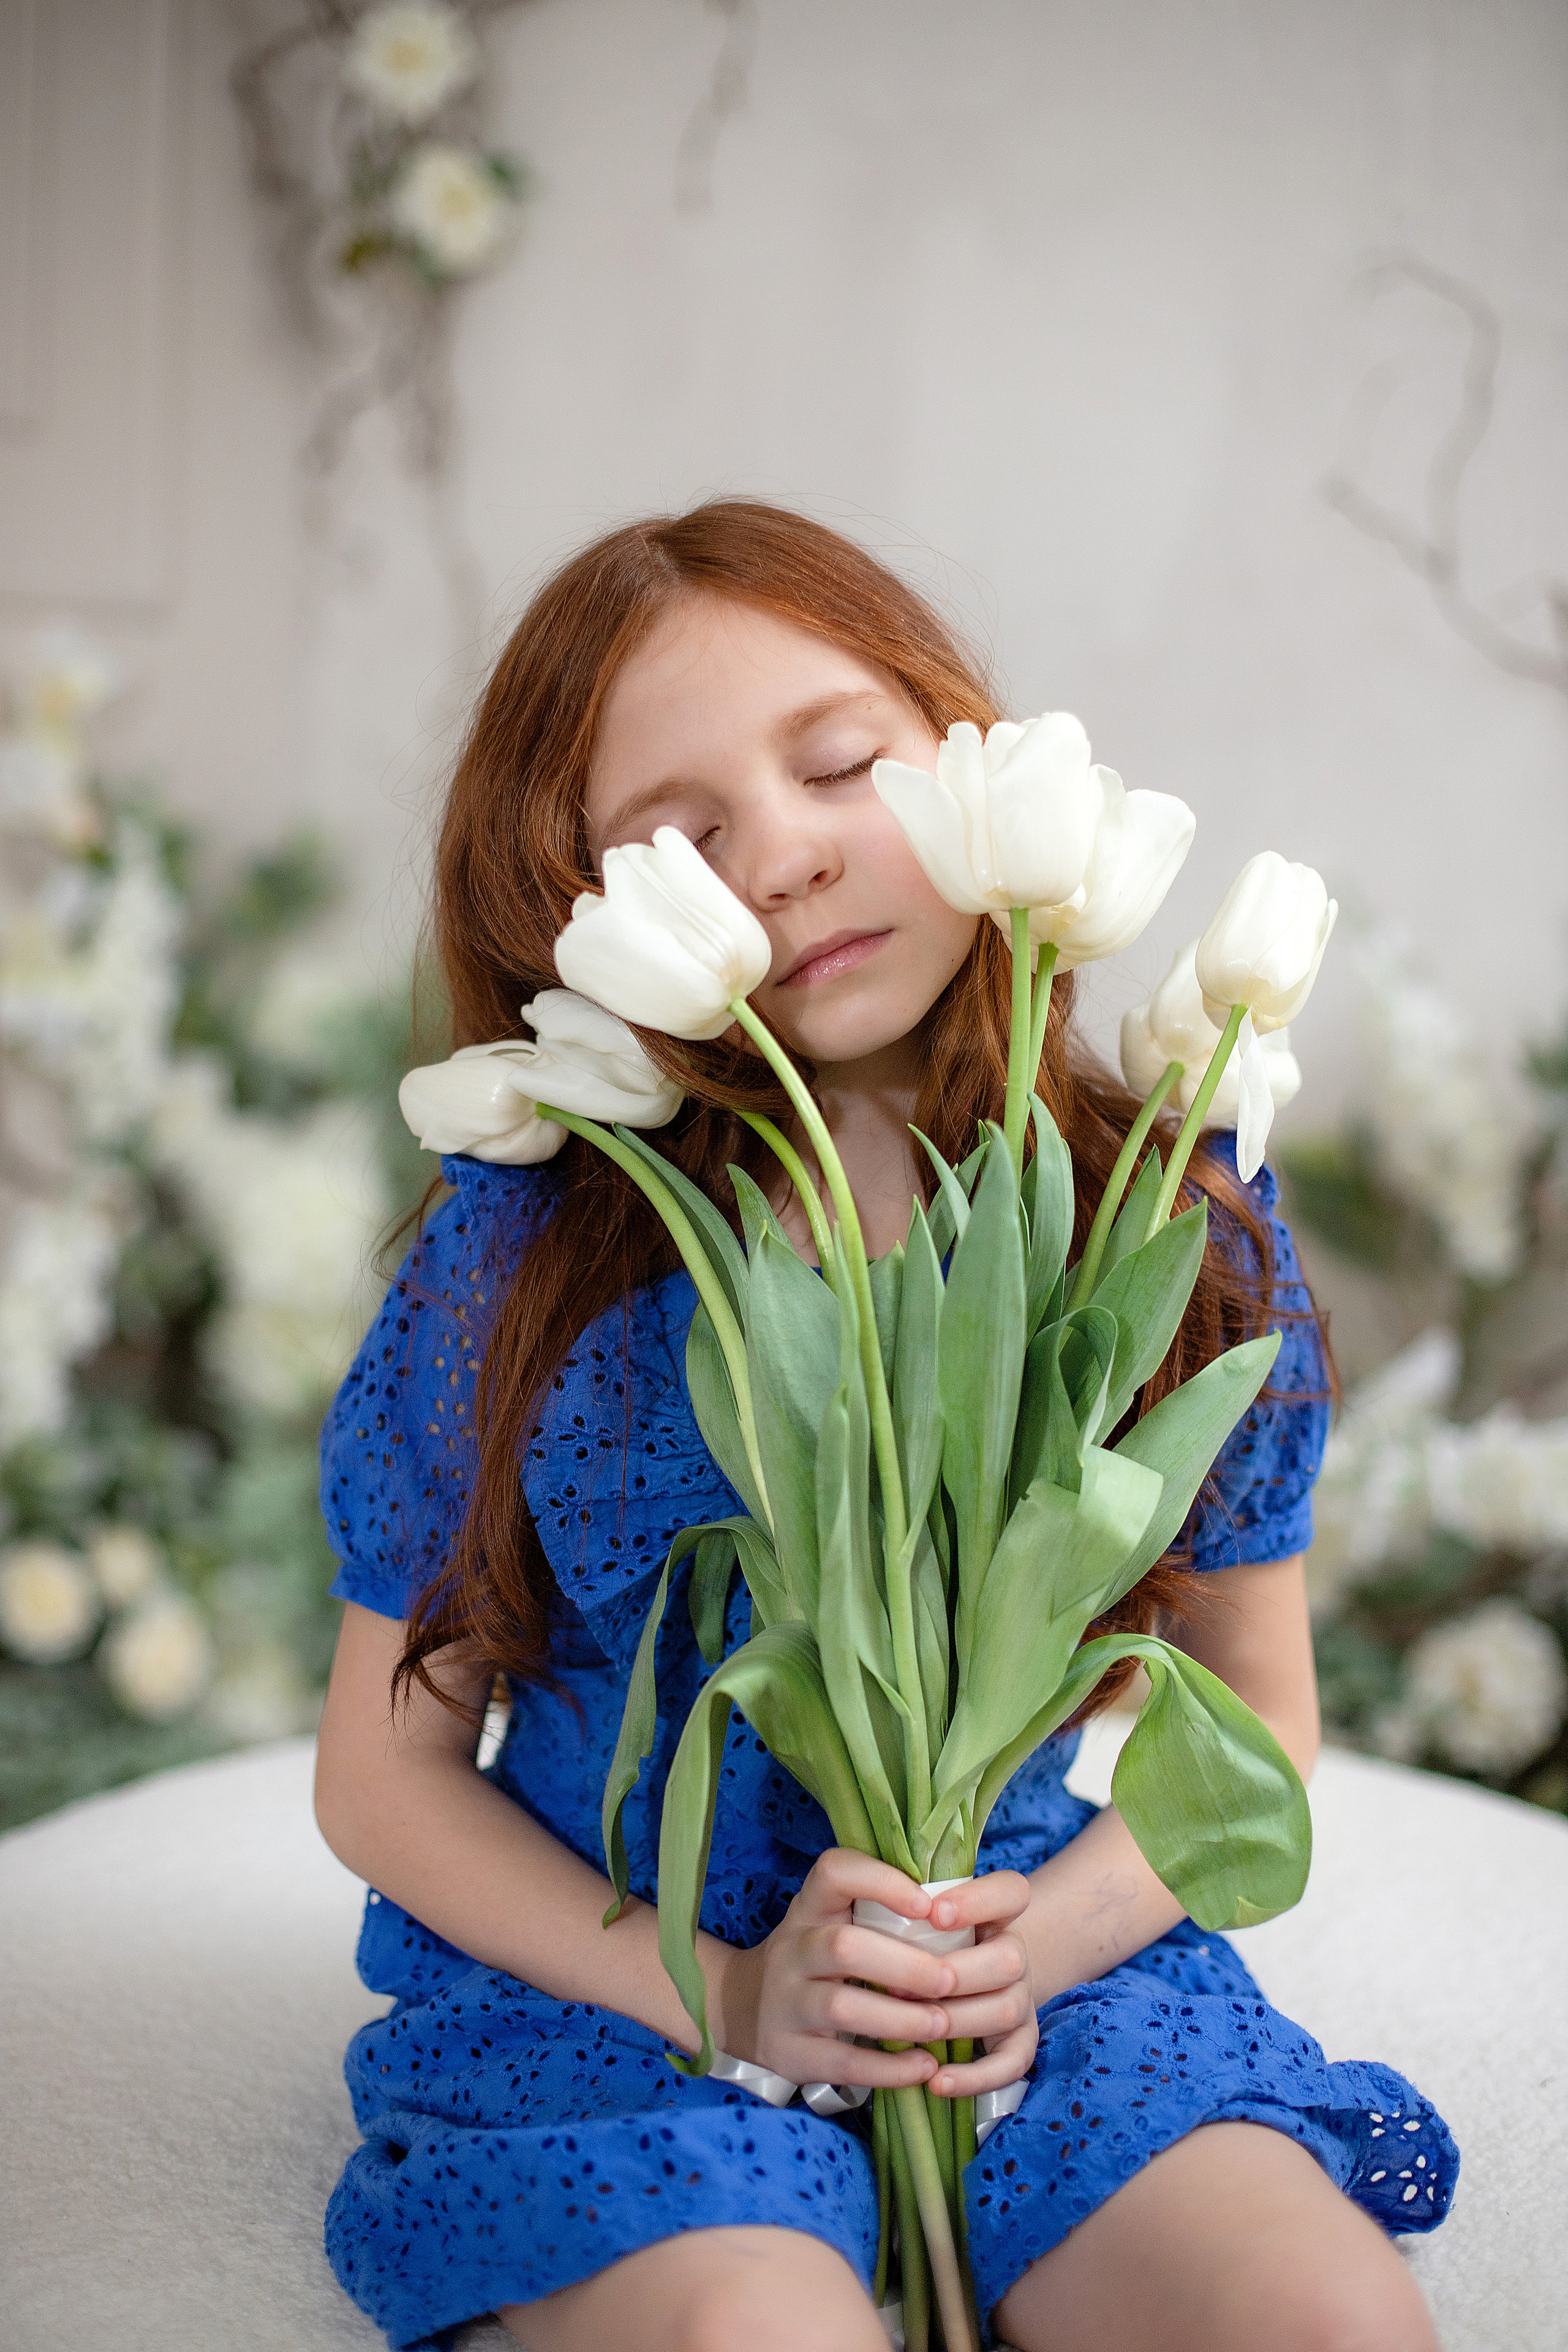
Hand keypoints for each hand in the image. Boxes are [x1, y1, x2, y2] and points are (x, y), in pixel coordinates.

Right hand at [709, 1850, 960, 2093]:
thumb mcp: (830, 1922)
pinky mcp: (790, 2053)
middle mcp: (792, 1950)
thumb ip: (878, 1912)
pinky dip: (888, 2069)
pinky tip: (924, 2065)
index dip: (882, 1882)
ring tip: (943, 2024)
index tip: (928, 1906)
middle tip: (951, 1980)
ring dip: (901, 2018)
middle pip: (844, 1947)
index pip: (834, 1872)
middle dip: (905, 1965)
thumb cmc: (813, 1957)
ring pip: (842, 2007)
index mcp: (809, 1908)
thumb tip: (960, 1909)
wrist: (742, 2008)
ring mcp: (786, 2003)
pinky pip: (842, 2063)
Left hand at [914, 1870, 1038, 2099]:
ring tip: (911, 2027)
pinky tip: (936, 2081)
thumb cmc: (926, 1941)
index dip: (977, 1901)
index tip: (932, 1912)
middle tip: (901, 1986)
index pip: (1011, 1891)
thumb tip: (866, 1898)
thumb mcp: (919, 1915)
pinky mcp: (1019, 2042)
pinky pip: (1011, 2064)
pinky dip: (974, 2077)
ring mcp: (1020, 1998)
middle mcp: (1014, 1953)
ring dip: (956, 2020)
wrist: (966, 1978)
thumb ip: (906, 1904)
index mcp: (995, 1912)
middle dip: (954, 1973)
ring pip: (1005, 2008)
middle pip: (1008, 1958)